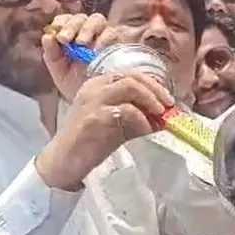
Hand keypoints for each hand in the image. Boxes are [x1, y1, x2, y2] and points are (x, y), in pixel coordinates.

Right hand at [36, 72, 173, 190]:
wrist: (65, 161)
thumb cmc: (91, 141)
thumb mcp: (119, 124)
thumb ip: (140, 116)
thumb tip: (166, 116)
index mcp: (100, 84)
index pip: (131, 74)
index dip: (154, 84)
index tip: (168, 99)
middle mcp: (95, 87)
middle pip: (132, 77)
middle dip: (156, 90)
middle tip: (168, 106)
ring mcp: (93, 100)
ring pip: (129, 86)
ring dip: (150, 100)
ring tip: (159, 116)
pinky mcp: (93, 117)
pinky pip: (123, 110)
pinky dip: (140, 118)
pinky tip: (145, 129)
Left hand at [42, 12, 118, 99]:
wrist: (94, 101)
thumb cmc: (75, 83)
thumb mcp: (59, 71)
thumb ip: (51, 54)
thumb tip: (47, 36)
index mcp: (69, 35)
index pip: (64, 19)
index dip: (61, 23)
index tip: (58, 37)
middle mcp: (86, 31)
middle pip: (80, 18)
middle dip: (72, 26)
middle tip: (65, 39)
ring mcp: (102, 35)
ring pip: (97, 20)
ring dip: (88, 28)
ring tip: (81, 43)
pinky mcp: (116, 42)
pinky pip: (112, 33)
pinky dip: (104, 38)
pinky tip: (97, 50)